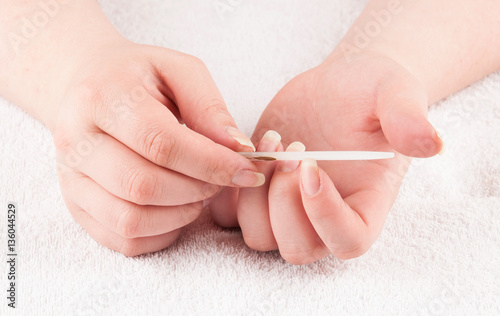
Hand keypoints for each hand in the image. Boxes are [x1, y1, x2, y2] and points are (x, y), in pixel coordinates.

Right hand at [53, 41, 263, 255]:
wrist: (91, 88)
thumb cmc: (140, 78)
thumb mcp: (179, 71)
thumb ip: (210, 107)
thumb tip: (239, 150)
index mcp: (101, 97)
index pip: (160, 143)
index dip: (211, 163)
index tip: (247, 170)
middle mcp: (75, 141)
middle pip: (143, 186)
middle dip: (197, 190)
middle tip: (221, 179)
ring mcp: (71, 178)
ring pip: (130, 220)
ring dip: (180, 214)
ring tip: (200, 192)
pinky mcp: (76, 205)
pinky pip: (123, 239)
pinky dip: (162, 233)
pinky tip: (178, 208)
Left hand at [210, 52, 442, 263]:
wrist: (337, 88)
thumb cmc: (370, 93)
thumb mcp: (393, 92)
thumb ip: (408, 116)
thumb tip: (431, 144)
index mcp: (365, 205)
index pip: (349, 241)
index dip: (326, 216)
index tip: (313, 166)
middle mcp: (325, 218)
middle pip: (297, 248)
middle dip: (285, 202)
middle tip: (293, 148)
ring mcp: (288, 211)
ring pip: (259, 237)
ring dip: (255, 195)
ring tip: (271, 142)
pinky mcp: (259, 196)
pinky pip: (230, 215)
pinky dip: (229, 189)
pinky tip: (247, 148)